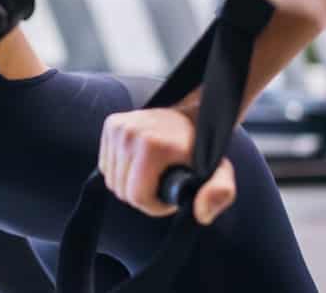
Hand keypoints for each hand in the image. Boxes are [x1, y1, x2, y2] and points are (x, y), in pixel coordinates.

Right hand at [99, 107, 235, 225]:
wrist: (191, 112)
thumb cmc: (203, 146)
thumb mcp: (219, 171)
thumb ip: (219, 193)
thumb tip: (201, 214)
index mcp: (151, 144)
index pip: (136, 195)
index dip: (154, 207)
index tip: (170, 199)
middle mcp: (128, 132)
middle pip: (120, 189)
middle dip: (142, 197)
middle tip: (162, 187)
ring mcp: (117, 126)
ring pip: (110, 179)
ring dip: (130, 185)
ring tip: (152, 177)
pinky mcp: (111, 124)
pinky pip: (105, 164)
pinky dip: (120, 172)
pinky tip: (138, 166)